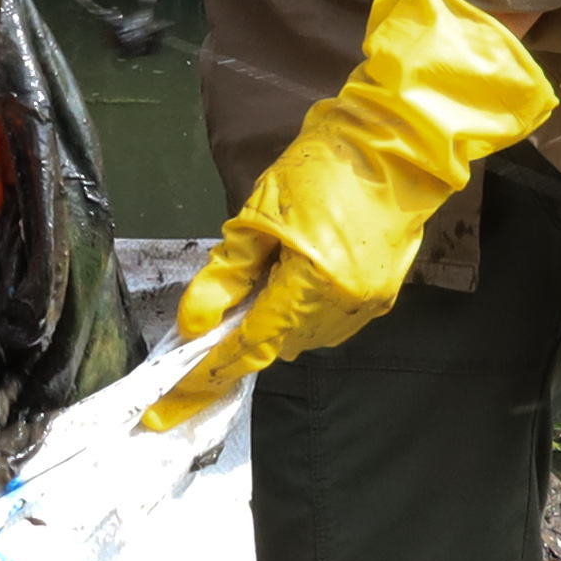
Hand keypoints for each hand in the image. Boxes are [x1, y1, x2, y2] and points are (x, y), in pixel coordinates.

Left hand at [147, 0, 555, 432]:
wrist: (398, 143)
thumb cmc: (324, 166)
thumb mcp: (258, 215)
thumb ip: (225, 276)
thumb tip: (195, 324)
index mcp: (309, 287)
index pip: (244, 352)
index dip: (200, 384)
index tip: (162, 417)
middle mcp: (341, 309)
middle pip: (274, 344)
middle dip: (244, 329)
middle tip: (226, 294)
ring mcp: (366, 306)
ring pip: (301, 334)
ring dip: (276, 315)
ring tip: (277, 261)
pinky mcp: (380, 296)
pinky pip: (327, 318)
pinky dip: (303, 304)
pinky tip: (302, 266)